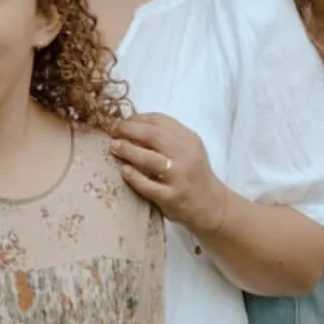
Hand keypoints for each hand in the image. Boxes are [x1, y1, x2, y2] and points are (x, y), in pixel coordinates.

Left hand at [110, 112, 228, 232]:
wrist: (210, 205)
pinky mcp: (173, 197)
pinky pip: (149, 185)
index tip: (121, 121)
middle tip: (113, 130)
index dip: (137, 118)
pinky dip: (134, 176)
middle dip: (129, 130)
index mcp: (189, 139)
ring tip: (113, 146)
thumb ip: (164, 136)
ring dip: (128, 150)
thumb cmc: (191, 173)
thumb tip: (129, 124)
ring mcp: (180, 177)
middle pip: (154, 136)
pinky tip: (123, 170)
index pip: (160, 120)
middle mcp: (187, 156)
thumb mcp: (185, 149)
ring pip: (150, 159)